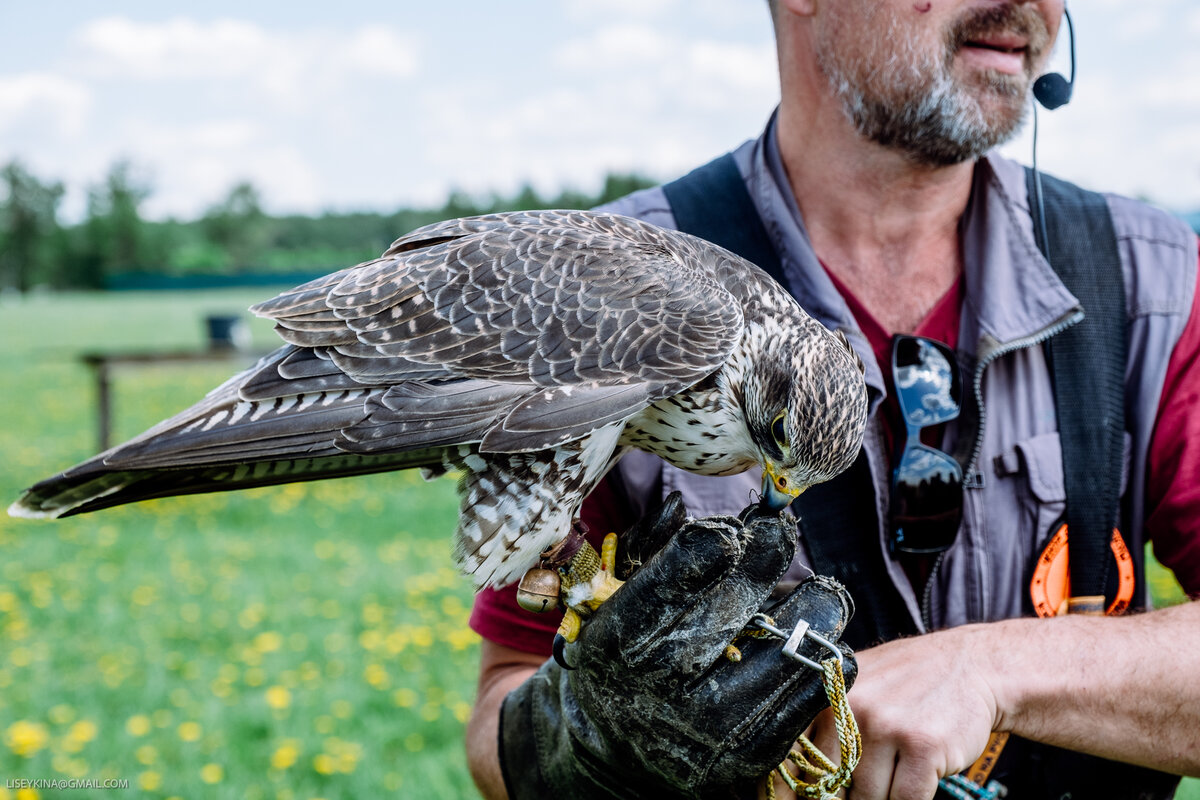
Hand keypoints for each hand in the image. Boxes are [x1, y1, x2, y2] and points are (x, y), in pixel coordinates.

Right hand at [499, 494, 856, 797]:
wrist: (616, 753)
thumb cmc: (622, 656)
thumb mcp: (614, 600)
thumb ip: (648, 548)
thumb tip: (678, 505)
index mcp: (623, 636)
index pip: (691, 563)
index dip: (723, 537)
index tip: (734, 531)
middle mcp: (664, 683)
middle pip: (744, 597)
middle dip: (769, 554)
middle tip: (777, 536)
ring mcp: (711, 726)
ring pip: (798, 642)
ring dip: (813, 605)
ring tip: (810, 593)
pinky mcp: (751, 754)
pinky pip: (817, 687)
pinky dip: (822, 654)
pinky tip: (809, 641)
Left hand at [806, 626, 999, 799]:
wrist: (971, 664)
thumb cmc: (909, 681)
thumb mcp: (858, 685)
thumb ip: (826, 724)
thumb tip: (803, 780)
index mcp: (826, 696)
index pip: (792, 756)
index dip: (789, 790)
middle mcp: (850, 708)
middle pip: (831, 785)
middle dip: (845, 796)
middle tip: (862, 785)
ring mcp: (887, 726)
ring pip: (869, 797)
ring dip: (883, 796)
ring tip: (897, 771)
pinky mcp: (923, 746)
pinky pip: (906, 799)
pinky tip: (918, 779)